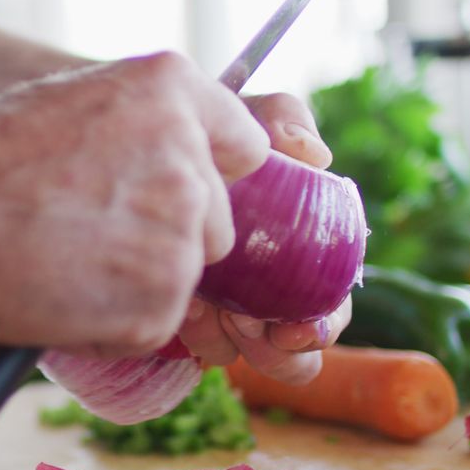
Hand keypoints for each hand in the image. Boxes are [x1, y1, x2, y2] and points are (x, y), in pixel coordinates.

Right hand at [0, 52, 269, 356]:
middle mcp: (192, 156)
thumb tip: (171, 183)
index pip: (241, 145)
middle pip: (213, 222)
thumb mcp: (75, 109)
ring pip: (181, 278)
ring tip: (58, 266)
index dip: (205, 181)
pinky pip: (151, 325)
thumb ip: (143, 136)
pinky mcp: (161, 299)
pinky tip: (55, 297)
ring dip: (131, 287)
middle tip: (86, 238)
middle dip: (163, 240)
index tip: (169, 200)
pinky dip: (109, 327)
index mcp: (172, 88)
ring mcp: (182, 229)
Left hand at [178, 93, 349, 383]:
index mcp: (307, 253)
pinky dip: (192, 331)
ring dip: (232, 344)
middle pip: (293, 349)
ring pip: (241, 353)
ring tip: (211, 312)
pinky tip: (182, 305)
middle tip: (251, 327)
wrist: (140, 142)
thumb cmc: (209, 133)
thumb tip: (315, 155)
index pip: (330, 307)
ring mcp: (225, 303)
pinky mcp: (181, 310)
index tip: (298, 329)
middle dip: (278, 352)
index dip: (322, 329)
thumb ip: (283, 120)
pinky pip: (194, 341)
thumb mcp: (247, 116)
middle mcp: (271, 288)